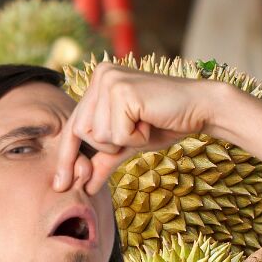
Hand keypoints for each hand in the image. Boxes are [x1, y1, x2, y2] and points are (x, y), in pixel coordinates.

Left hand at [53, 62, 216, 194]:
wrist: (201, 109)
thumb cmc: (167, 123)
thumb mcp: (129, 143)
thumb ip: (105, 159)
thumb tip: (84, 186)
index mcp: (98, 82)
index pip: (73, 125)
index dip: (67, 157)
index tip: (60, 185)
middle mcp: (101, 75)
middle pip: (81, 132)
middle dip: (109, 144)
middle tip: (139, 131)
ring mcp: (110, 80)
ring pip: (97, 135)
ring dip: (125, 140)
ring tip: (146, 123)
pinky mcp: (122, 91)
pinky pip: (116, 134)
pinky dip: (136, 137)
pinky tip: (151, 121)